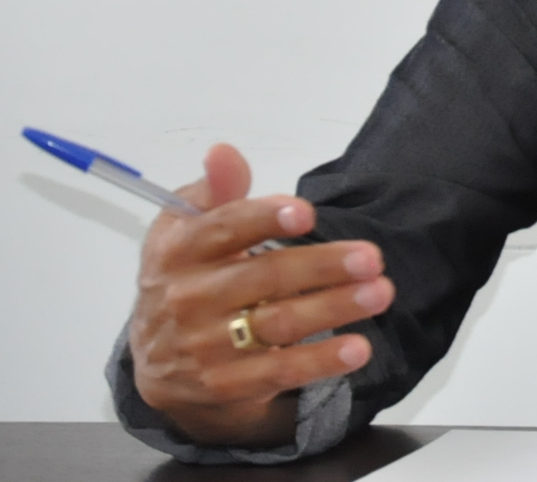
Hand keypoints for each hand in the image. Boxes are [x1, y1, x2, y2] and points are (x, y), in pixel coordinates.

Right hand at [128, 144, 393, 447]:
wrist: (156, 364)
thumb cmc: (185, 278)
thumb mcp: (185, 229)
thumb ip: (213, 190)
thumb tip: (223, 152)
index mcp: (179, 250)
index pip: (223, 229)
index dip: (265, 219)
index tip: (306, 213)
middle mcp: (189, 298)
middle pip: (264, 277)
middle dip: (322, 266)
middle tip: (371, 258)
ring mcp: (207, 345)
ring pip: (278, 323)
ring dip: (334, 308)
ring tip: (380, 293)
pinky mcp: (227, 384)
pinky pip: (280, 371)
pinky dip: (321, 360)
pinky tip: (358, 347)